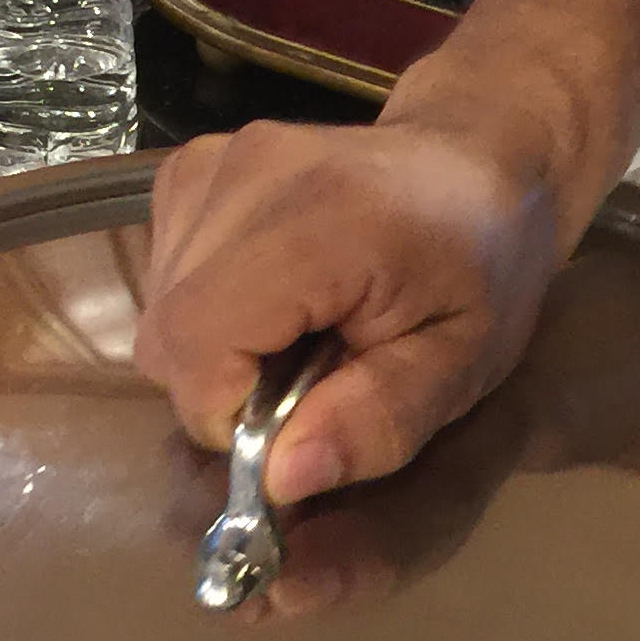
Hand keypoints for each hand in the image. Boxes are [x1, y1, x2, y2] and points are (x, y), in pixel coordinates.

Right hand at [134, 115, 566, 501]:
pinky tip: (271, 299)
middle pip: (168, 335)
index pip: (197, 345)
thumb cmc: (481, 267)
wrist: (471, 161)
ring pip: (158, 312)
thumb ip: (377, 423)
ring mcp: (213, 164)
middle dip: (222, 391)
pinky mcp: (191, 167)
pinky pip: (164, 276)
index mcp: (322, 223)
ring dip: (214, 352)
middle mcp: (248, 178)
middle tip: (304, 385)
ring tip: (297, 336)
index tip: (291, 427)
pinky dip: (206, 311)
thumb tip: (281, 479)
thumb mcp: (461, 365)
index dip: (227, 415)